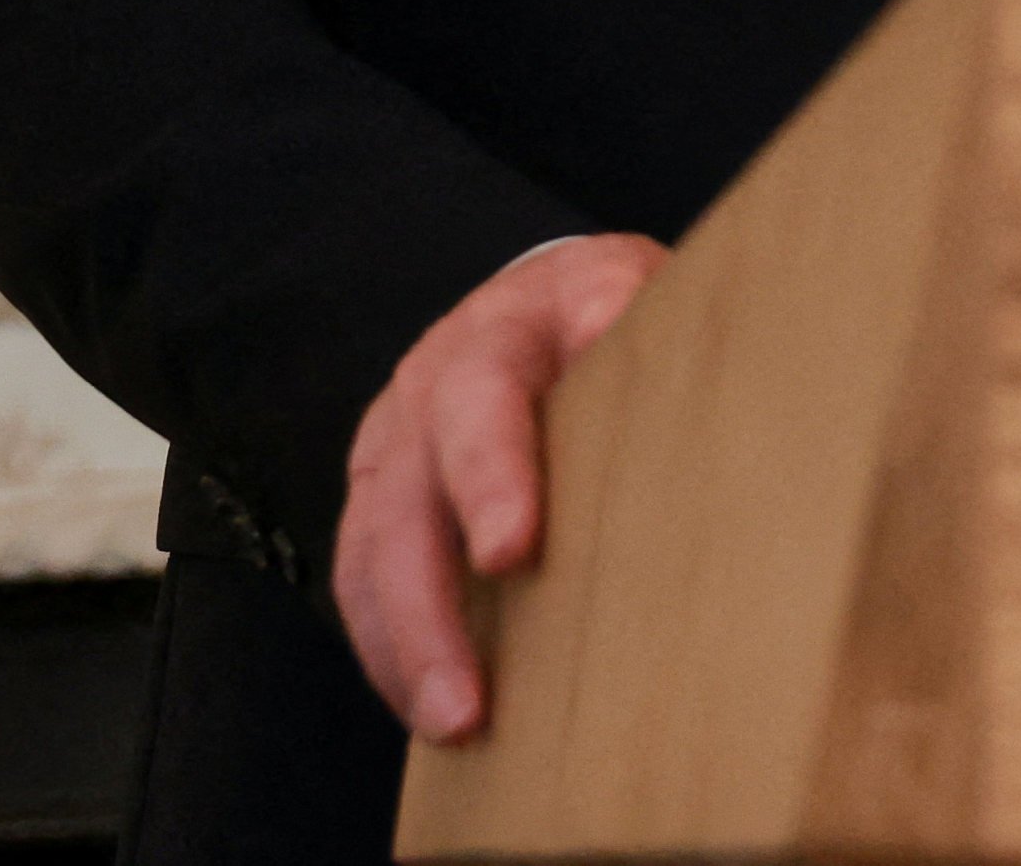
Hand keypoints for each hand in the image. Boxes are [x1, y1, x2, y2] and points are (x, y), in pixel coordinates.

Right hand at [332, 231, 666, 741]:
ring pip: (369, 555)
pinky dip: (391, 650)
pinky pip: (364, 584)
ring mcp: (394, 447)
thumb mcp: (644, 294)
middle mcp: (428, 388)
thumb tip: (657, 353)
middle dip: (430, 612)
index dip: (490, 475)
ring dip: (404, 650)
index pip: (482, 397)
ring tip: (452, 727)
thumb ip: (649, 324)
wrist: (549, 297)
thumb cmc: (613, 313)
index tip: (511, 554)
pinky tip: (427, 706)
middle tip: (467, 703)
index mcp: (503, 333)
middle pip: (406, 502)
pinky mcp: (380, 499)